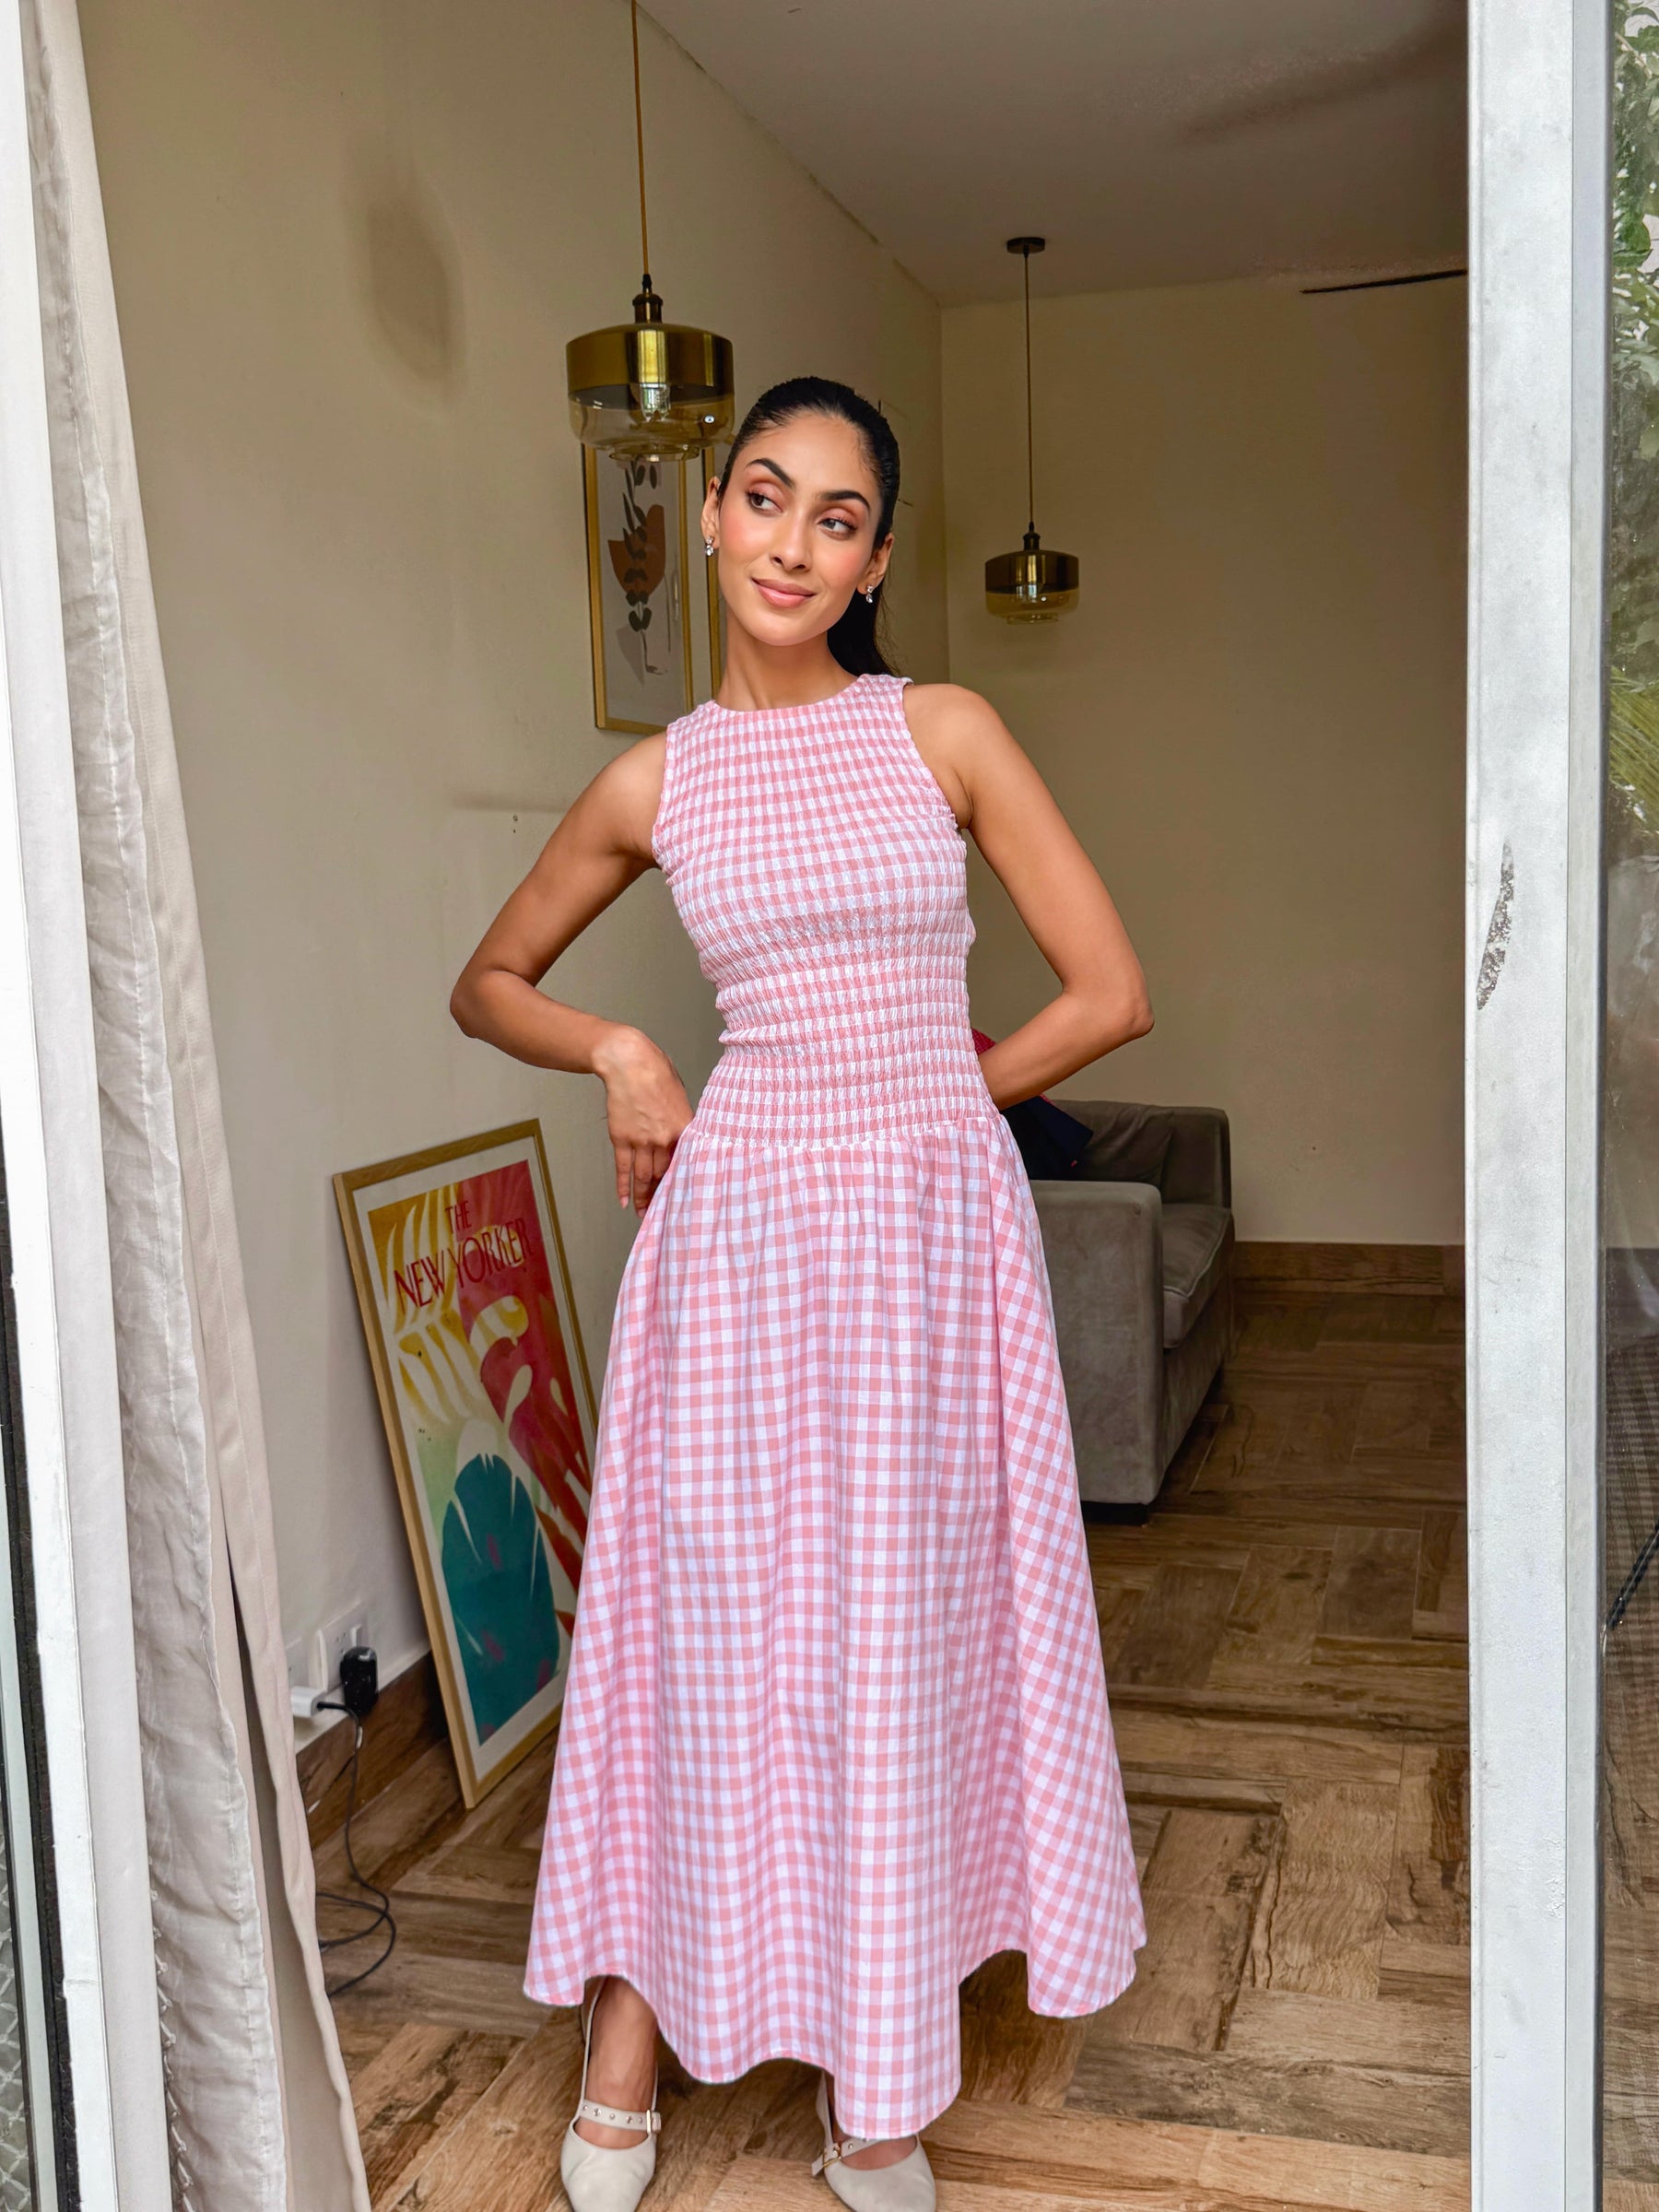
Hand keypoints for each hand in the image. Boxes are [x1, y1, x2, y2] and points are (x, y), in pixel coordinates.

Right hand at [592, 1027, 691, 1214]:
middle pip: (665, 1174)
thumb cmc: (657, 1073)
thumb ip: (683, 1122)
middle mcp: (664, 1139)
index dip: (687, 1183)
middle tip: (665, 1212)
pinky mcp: (622, 1138)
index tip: (689, 1198)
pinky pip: (623, 1168)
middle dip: (665, 1195)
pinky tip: (625, 1201)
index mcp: (684, 1128)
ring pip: (644, 1176)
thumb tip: (685, 1138)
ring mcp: (641, 1141)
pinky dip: (623, 1187)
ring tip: (644, 1213)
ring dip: (644, 1197)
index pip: (688, 1163)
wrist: (629, 1062)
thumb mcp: (680, 1097)